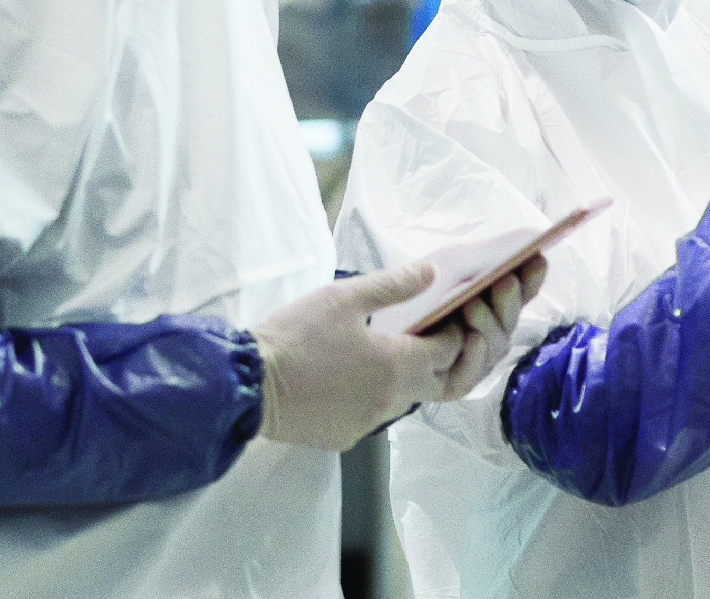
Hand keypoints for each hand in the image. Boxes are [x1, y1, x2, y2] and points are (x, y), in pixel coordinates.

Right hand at [250, 261, 520, 453]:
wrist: (254, 385)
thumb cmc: (298, 334)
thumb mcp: (343, 298)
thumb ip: (392, 285)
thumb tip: (431, 272)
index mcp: (394, 365)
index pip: (446, 352)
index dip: (455, 333)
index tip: (451, 317)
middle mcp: (390, 402)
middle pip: (439, 385)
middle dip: (446, 361)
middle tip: (437, 337)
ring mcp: (369, 424)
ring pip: (406, 402)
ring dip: (410, 379)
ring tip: (393, 351)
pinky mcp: (346, 437)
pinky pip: (375, 415)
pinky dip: (377, 395)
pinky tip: (356, 376)